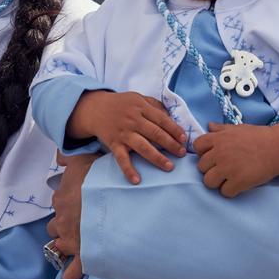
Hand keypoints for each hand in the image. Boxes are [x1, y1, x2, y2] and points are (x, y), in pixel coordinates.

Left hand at [47, 152, 99, 278]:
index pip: (59, 201)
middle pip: (55, 226)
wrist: (113, 201)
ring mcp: (71, 240)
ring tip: (73, 247)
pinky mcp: (82, 256)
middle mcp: (62, 220)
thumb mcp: (82, 160)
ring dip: (64, 247)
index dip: (67, 202)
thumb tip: (58, 153)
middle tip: (77, 224)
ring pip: (59, 246)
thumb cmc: (99, 179)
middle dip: (63, 226)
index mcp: (63, 198)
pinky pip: (72, 272)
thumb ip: (68, 157)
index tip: (76, 201)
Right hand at [67, 90, 185, 183]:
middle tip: (181, 154)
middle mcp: (133, 120)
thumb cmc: (121, 104)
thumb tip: (171, 118)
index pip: (161, 119)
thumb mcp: (138, 98)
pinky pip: (121, 159)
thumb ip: (154, 106)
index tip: (184, 139)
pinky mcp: (114, 144)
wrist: (94, 108)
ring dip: (157, 157)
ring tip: (169, 167)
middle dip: (170, 144)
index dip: (174, 129)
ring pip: (142, 146)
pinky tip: (136, 180)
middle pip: (155, 133)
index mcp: (141, 107)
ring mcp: (123, 133)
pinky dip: (128, 170)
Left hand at [195, 122, 278, 197]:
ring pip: (208, 181)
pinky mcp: (238, 181)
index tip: (213, 156)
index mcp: (218, 138)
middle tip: (223, 169)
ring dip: (217, 182)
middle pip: (201, 167)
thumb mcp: (237, 128)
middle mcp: (220, 153)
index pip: (197, 146)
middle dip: (210, 169)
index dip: (203, 152)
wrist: (278, 148)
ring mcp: (228, 168)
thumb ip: (221, 129)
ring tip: (228, 179)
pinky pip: (224, 192)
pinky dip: (231, 191)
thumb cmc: (258, 137)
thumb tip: (209, 126)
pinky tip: (238, 184)